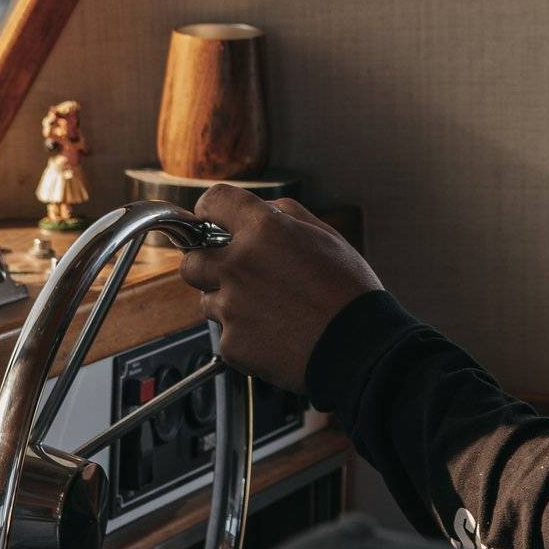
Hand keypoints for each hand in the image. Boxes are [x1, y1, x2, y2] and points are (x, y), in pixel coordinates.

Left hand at [179, 185, 382, 393]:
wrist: (356, 347)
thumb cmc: (348, 293)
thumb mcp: (326, 235)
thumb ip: (285, 215)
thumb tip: (262, 210)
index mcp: (263, 229)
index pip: (212, 201)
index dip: (211, 210)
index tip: (213, 220)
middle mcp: (239, 264)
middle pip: (192, 258)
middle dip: (208, 263)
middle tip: (236, 272)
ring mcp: (231, 306)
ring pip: (207, 300)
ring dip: (227, 302)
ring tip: (266, 309)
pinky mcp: (231, 343)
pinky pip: (225, 334)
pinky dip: (243, 334)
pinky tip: (272, 333)